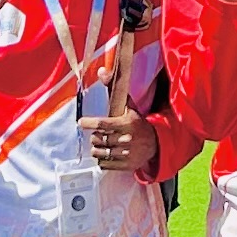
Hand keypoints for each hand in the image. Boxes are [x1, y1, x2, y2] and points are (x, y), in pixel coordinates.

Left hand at [90, 40, 159, 174]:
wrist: (155, 144)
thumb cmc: (138, 123)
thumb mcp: (129, 107)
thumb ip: (114, 89)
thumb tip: (101, 70)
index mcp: (126, 123)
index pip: (103, 124)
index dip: (89, 123)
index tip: (81, 122)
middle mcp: (126, 139)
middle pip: (98, 139)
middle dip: (95, 137)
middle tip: (98, 134)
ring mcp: (126, 154)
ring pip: (99, 153)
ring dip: (97, 149)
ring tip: (101, 145)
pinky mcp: (126, 165)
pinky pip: (104, 165)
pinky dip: (102, 160)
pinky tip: (107, 154)